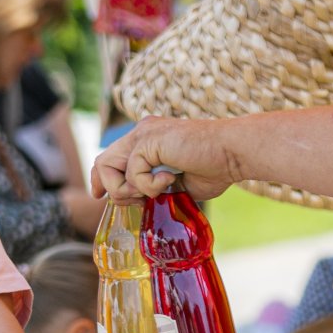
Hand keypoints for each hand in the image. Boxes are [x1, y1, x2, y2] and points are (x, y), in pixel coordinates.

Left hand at [89, 116, 238, 203]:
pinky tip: (171, 180)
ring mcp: (143, 134)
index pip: (108, 157)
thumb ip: (154, 187)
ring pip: (109, 168)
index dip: (99, 178)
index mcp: (147, 139)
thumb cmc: (215, 168)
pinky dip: (150, 186)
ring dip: (131, 190)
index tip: (99, 196)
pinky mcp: (148, 140)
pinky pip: (133, 174)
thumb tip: (139, 200)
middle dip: (114, 190)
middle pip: (101, 162)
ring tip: (159, 189)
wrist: (233, 153)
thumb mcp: (175, 183)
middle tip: (141, 199)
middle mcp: (141, 132)